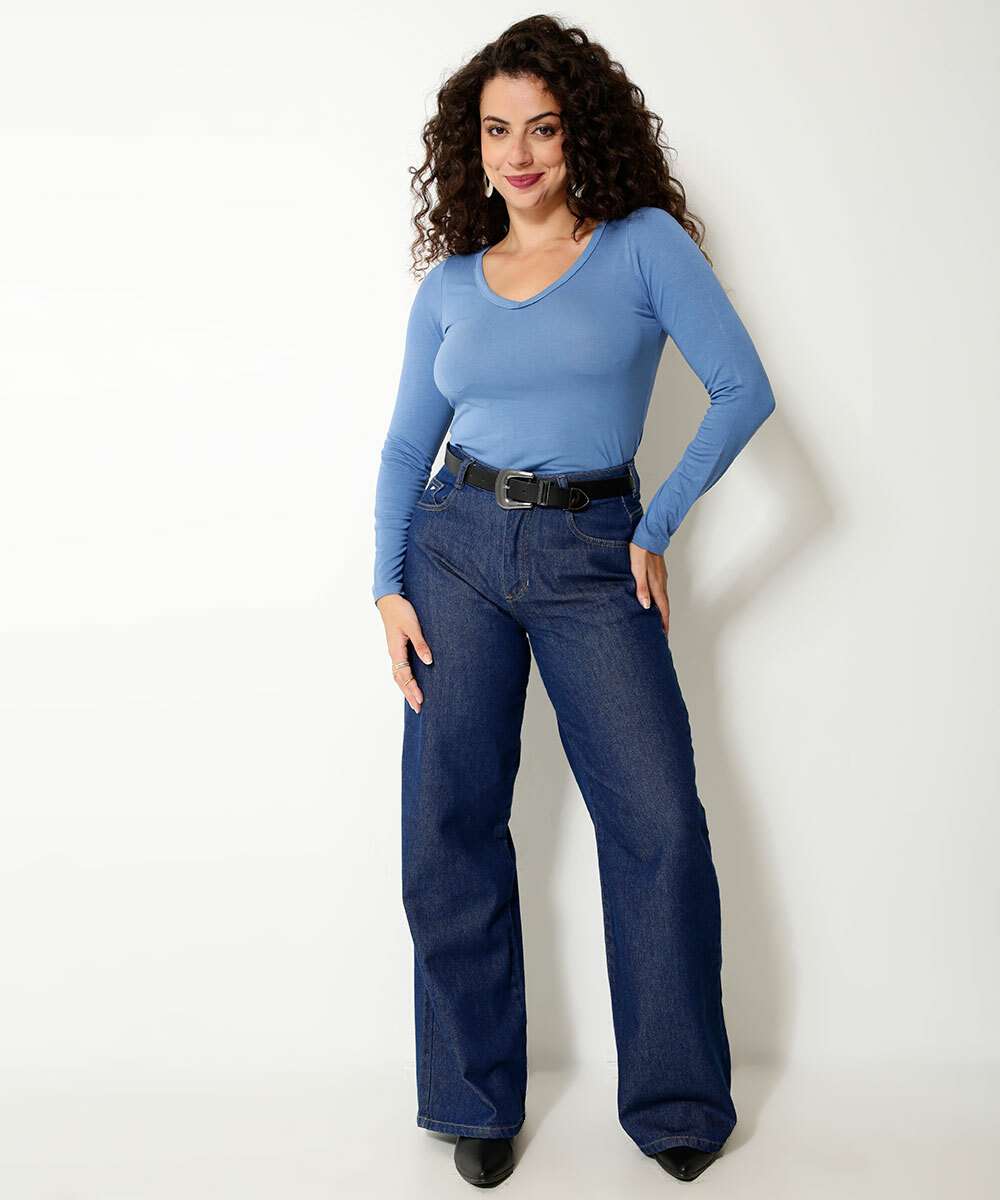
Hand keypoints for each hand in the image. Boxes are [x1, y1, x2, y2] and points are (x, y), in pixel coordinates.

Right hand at [376, 593, 432, 712]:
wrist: (390, 599)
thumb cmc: (401, 611)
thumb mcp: (413, 626)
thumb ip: (421, 644)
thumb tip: (429, 661)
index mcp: (396, 651)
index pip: (404, 676)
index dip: (412, 689)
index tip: (421, 700)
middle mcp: (394, 654)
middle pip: (400, 680)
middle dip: (409, 694)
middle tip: (418, 709)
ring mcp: (395, 652)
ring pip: (399, 675)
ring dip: (407, 689)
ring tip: (415, 701)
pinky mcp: (398, 648)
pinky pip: (401, 668)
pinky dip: (406, 679)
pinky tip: (412, 683)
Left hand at [629, 543, 669, 636]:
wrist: (649, 534)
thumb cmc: (640, 550)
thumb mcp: (636, 569)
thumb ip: (641, 588)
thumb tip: (647, 606)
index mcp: (656, 585)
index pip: (663, 610)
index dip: (664, 624)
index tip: (664, 636)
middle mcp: (661, 583)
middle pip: (665, 607)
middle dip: (664, 622)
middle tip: (662, 634)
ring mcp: (661, 578)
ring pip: (663, 599)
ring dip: (662, 612)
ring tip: (657, 622)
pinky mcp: (658, 573)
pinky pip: (660, 591)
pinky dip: (659, 601)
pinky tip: (653, 602)